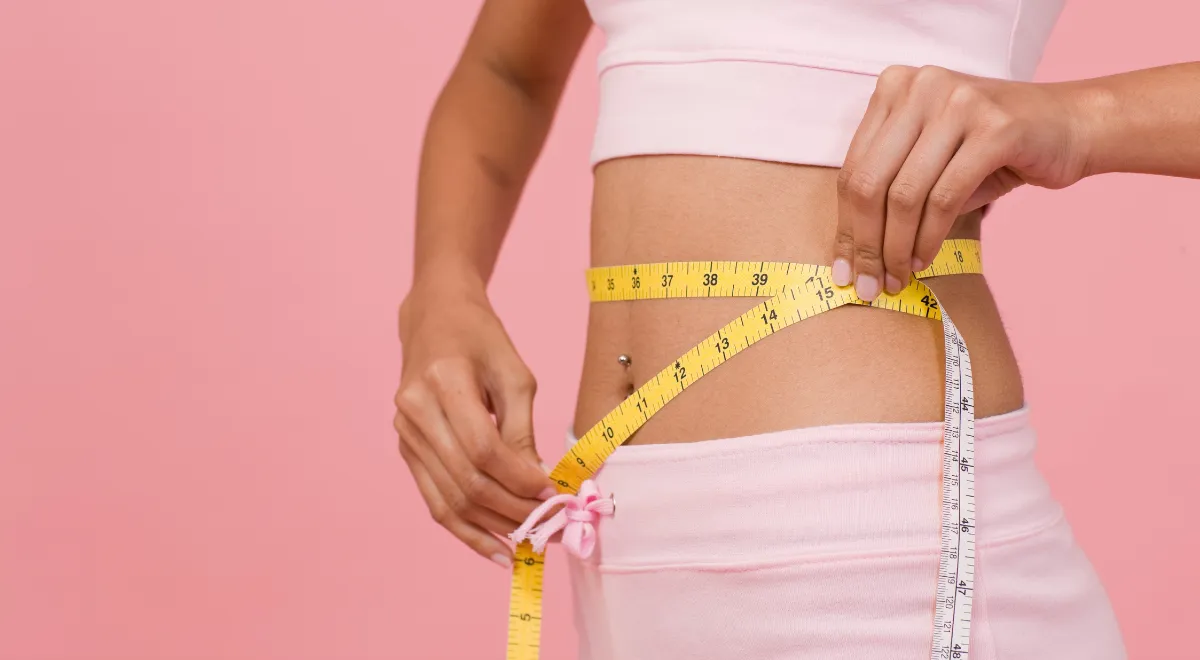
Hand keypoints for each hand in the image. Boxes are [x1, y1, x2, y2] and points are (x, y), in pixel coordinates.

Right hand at [394, 276, 555, 567]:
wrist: (435, 319)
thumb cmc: (481, 340)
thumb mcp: (514, 374)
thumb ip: (523, 431)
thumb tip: (538, 486)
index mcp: (441, 381)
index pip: (483, 448)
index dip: (519, 478)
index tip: (553, 494)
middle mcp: (414, 411)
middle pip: (466, 480)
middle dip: (512, 510)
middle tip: (551, 527)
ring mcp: (405, 434)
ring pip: (449, 499)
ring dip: (493, 527)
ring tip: (530, 543)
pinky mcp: (407, 450)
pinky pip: (435, 500)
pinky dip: (466, 529)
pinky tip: (495, 549)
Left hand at [833, 65, 1093, 299]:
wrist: (1073, 125)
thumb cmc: (993, 150)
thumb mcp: (931, 158)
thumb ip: (890, 188)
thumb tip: (853, 254)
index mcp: (896, 86)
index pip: (853, 167)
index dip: (844, 225)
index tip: (840, 268)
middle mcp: (922, 85)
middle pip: (870, 181)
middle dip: (865, 243)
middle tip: (867, 284)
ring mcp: (958, 102)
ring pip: (904, 194)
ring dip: (896, 247)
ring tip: (897, 277)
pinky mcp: (994, 128)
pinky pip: (944, 197)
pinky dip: (929, 237)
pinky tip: (924, 260)